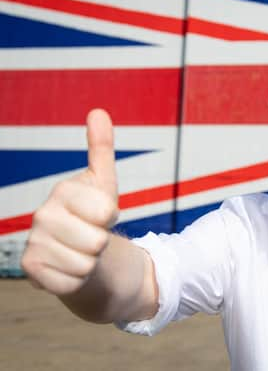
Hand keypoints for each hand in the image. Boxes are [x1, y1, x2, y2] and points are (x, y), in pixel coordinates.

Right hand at [21, 109, 119, 294]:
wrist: (80, 251)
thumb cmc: (94, 216)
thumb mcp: (105, 183)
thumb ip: (101, 148)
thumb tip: (98, 111)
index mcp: (63, 191)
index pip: (106, 211)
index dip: (112, 217)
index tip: (102, 214)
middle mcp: (41, 214)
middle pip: (98, 240)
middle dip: (103, 242)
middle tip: (91, 235)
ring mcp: (34, 242)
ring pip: (87, 263)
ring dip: (91, 261)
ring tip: (81, 250)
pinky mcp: (30, 269)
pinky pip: (73, 280)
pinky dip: (78, 278)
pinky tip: (69, 267)